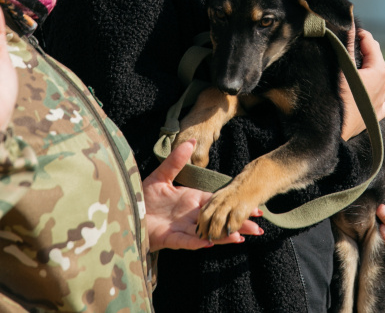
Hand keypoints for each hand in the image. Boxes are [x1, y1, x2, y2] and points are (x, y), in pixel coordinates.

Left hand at [143, 140, 263, 251]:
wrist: (127, 210)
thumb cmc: (144, 195)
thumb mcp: (162, 174)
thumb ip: (177, 160)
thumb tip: (191, 141)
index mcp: (192, 200)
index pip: (219, 203)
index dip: (235, 205)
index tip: (255, 207)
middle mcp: (191, 216)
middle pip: (219, 221)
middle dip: (238, 224)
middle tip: (258, 229)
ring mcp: (182, 229)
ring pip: (208, 234)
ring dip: (224, 237)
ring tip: (241, 237)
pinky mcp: (170, 239)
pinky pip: (187, 242)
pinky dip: (199, 243)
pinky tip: (212, 242)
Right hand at [340, 26, 384, 140]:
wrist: (334, 129)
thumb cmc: (337, 96)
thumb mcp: (342, 67)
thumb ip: (348, 44)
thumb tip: (350, 23)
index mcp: (379, 71)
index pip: (372, 44)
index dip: (361, 35)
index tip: (350, 30)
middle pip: (379, 60)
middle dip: (367, 50)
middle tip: (352, 46)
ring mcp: (382, 101)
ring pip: (384, 79)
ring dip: (373, 69)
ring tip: (360, 65)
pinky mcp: (376, 115)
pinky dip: (381, 91)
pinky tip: (376, 90)